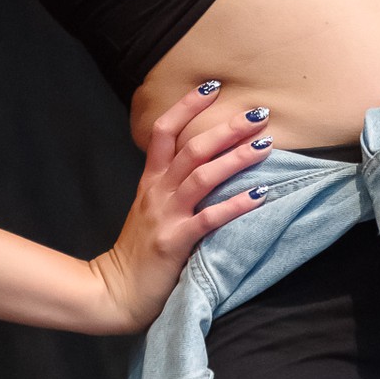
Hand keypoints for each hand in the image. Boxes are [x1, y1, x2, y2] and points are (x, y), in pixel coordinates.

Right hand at [89, 83, 272, 333]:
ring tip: (265, 144)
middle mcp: (157, 192)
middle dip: (226, 128)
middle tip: (258, 113)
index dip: (187, 106)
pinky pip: (209, 218)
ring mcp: (165, 215)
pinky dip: (236, 204)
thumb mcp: (148, 209)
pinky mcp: (175, 242)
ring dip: (235, 157)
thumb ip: (168, 185)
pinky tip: (260, 195)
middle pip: (191, 148)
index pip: (164, 131)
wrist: (113, 292)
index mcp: (150, 181)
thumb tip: (203, 163)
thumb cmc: (137, 252)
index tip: (212, 86)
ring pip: (202, 175)